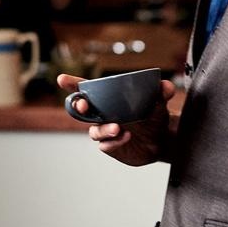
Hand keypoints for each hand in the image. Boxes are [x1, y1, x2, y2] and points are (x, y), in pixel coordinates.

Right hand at [57, 73, 175, 166]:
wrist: (163, 140)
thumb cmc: (155, 116)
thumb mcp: (160, 102)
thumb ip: (162, 92)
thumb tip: (165, 86)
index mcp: (109, 99)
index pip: (86, 90)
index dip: (72, 85)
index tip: (62, 79)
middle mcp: (102, 115)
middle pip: (81, 110)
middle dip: (79, 106)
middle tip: (84, 105)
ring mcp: (105, 131)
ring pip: (94, 130)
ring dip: (102, 128)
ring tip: (117, 127)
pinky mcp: (111, 147)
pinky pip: (106, 145)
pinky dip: (115, 141)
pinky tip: (127, 137)